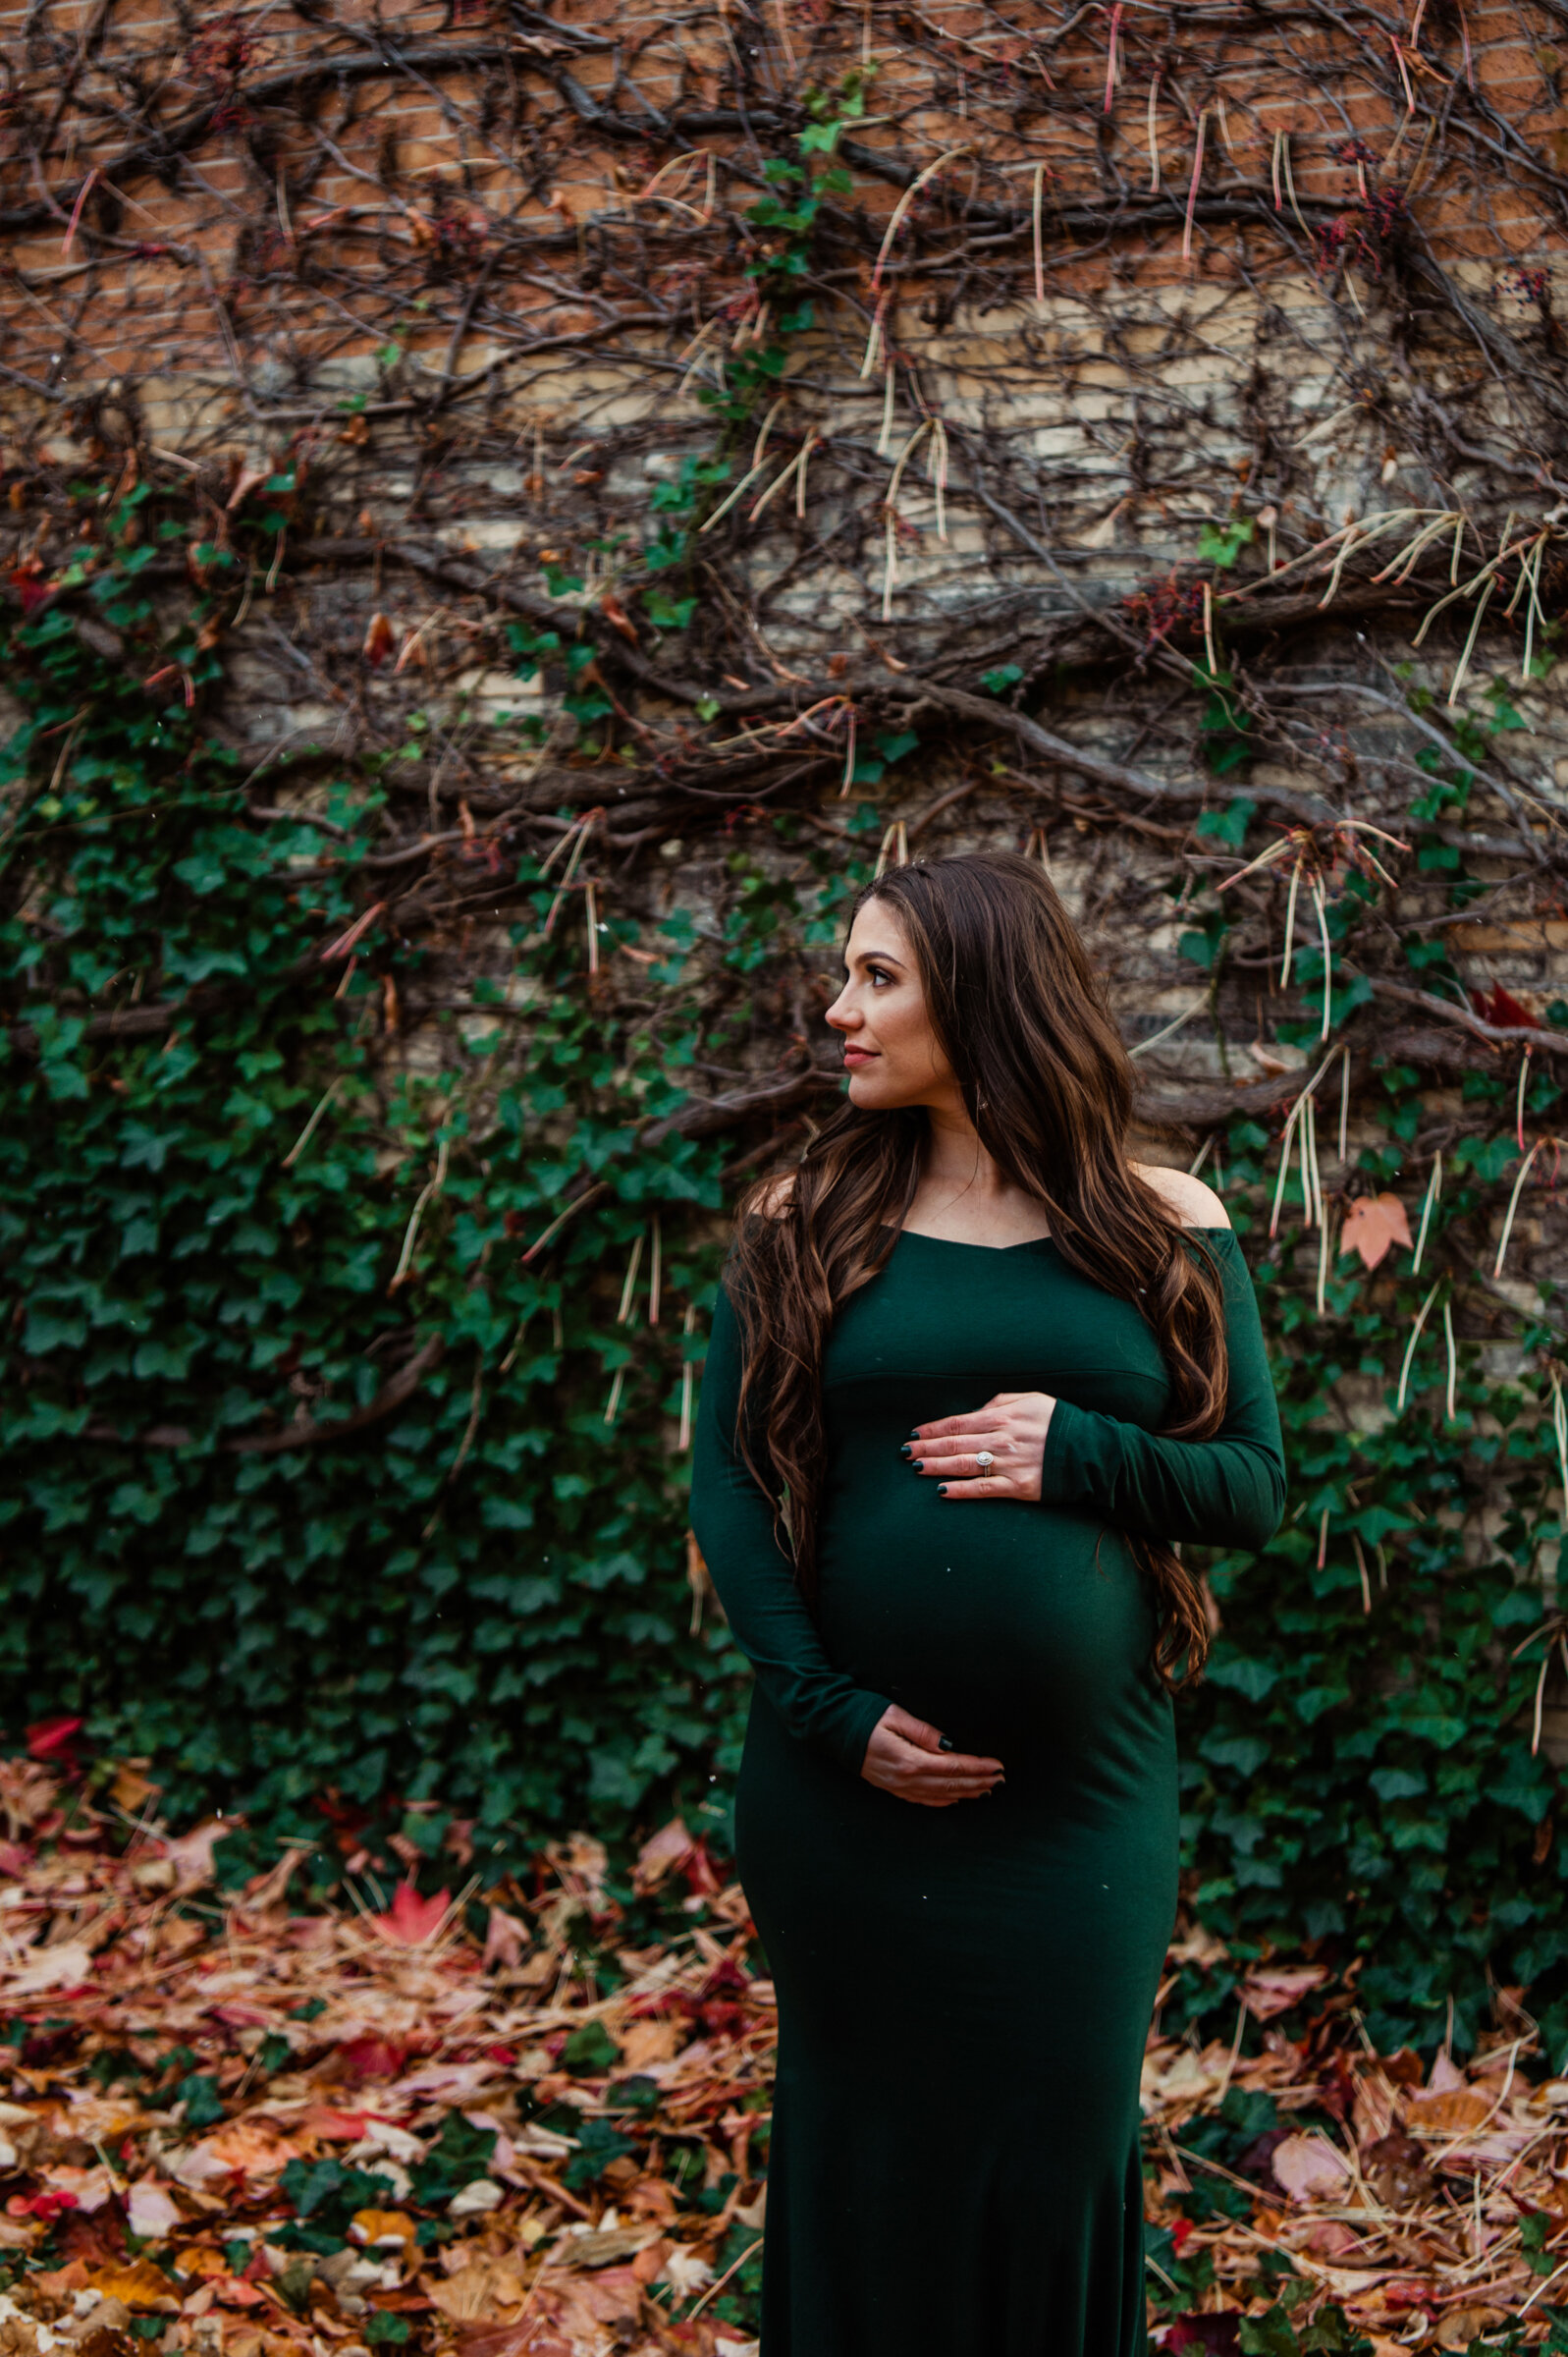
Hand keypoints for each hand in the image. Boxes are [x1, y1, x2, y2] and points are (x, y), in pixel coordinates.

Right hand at [860, 1704, 1003, 1806]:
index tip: (997, 1765)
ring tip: (987, 1789)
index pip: (952, 1767)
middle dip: (979, 1782)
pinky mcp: (891, 1787)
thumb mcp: (895, 1715)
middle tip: (1001, 1779)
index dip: (977, 1767)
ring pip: (940, 1795)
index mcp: (908, 1760)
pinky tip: (956, 1798)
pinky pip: (923, 1799)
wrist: (831, 1726)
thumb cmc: (863, 1714)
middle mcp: (904, 1778)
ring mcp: (897, 1786)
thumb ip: (924, 1732)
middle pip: (951, 1785)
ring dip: (966, 1793)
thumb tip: (949, 1745)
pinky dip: (944, 1800)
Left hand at [904, 1390, 1055, 1501]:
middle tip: (904, 1453)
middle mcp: (1001, 1440)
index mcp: (1002, 1416)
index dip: (933, 1429)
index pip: (958, 1422)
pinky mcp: (1018, 1486)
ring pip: (962, 1465)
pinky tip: (941, 1492)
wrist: (1091, 1451)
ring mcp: (1008, 1464)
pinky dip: (960, 1491)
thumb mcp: (1032, 1400)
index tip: (914, 1434)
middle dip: (926, 1448)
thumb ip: (1001, 1402)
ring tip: (916, 1468)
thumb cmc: (1060, 1422)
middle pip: (954, 1443)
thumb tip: (977, 1411)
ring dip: (935, 1467)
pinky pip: (983, 1489)